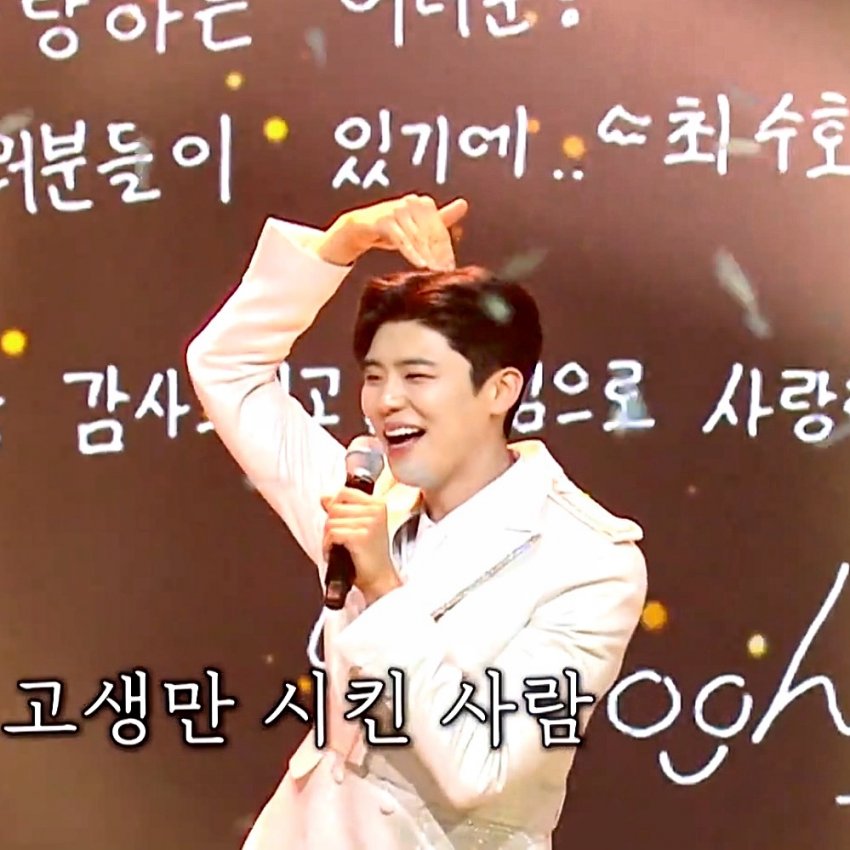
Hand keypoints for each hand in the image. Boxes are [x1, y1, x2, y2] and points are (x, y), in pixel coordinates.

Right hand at [317, 193, 468, 269]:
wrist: (360, 228)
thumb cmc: (392, 228)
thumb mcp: (417, 226)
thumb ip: (440, 218)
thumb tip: (464, 204)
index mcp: (424, 203)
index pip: (440, 231)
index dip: (446, 250)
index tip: (451, 268)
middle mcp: (412, 202)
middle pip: (431, 234)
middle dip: (438, 256)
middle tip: (445, 273)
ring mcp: (398, 209)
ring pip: (418, 238)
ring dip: (427, 257)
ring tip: (435, 272)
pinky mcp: (384, 220)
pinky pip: (402, 240)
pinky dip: (412, 253)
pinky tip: (421, 265)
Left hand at [320, 488, 401, 603]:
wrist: (379, 578)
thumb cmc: (370, 555)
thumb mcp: (359, 525)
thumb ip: (342, 508)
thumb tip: (325, 498)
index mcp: (378, 504)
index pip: (344, 492)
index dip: (334, 505)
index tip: (338, 519)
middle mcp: (376, 511)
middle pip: (334, 507)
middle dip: (331, 524)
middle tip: (341, 539)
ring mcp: (369, 523)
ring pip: (330, 521)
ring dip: (328, 537)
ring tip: (340, 547)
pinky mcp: (361, 536)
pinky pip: (332, 533)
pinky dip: (328, 546)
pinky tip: (336, 553)